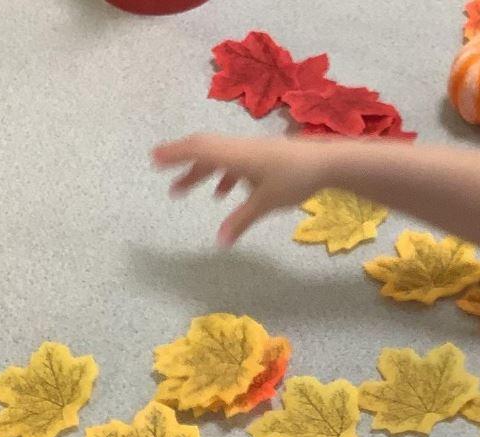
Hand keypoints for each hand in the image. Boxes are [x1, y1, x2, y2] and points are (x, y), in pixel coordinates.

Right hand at [151, 133, 334, 245]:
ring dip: (199, 173)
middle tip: (159, 172)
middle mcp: (238, 149)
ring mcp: (250, 152)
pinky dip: (222, 176)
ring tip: (181, 190)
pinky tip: (223, 194)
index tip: (153, 159)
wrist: (326, 162)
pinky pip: (233, 163)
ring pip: (217, 158)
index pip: (197, 150)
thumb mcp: (265, 204)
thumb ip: (240, 221)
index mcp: (235, 156)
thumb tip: (219, 243)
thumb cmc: (295, 180)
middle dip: (180, 163)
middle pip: (203, 151)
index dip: (174, 154)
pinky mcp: (262, 157)